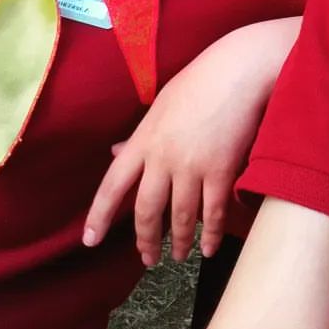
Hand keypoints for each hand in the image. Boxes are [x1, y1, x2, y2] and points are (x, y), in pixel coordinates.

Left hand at [82, 18, 300, 265]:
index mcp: (143, 139)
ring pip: (179, 217)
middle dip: (145, 239)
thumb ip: (139, 135)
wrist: (239, 69)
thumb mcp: (162, 104)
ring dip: (178, 242)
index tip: (89, 240)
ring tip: (177, 256)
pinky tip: (208, 249)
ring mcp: (192, 166)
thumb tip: (116, 153)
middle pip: (146, 210)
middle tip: (147, 258)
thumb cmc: (200, 80)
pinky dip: (210, 235)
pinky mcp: (221, 170)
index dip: (99, 216)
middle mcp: (163, 157)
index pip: (112, 185)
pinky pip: (213, 213)